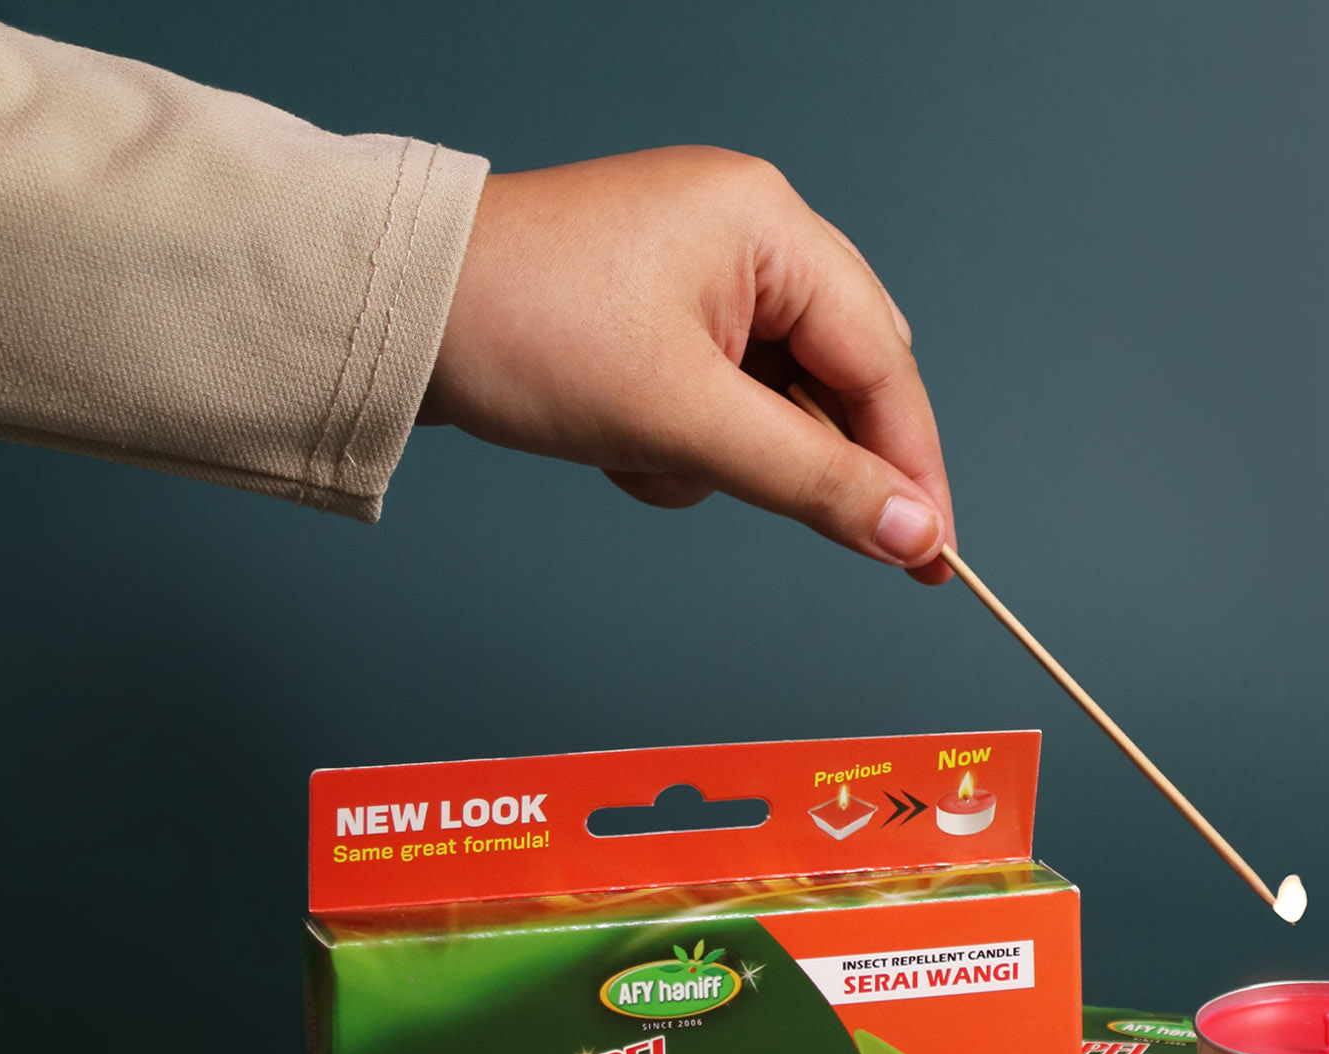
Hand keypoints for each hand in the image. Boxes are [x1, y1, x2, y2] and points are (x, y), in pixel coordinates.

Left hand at [420, 147, 953, 582]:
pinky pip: (718, 400)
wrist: (391, 312)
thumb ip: (812, 482)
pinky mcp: (660, 310)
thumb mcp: (684, 422)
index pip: (882, 364)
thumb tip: (913, 534)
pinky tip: (623, 442)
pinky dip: (683, 443)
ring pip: (776, 402)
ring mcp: (701, 270)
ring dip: (724, 456)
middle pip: (839, 380)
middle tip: (799, 522)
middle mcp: (748, 232)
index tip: (937, 553)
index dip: (912, 467)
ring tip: (646, 452)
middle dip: (799, 457)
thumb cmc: (524, 330)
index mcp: (769, 225)